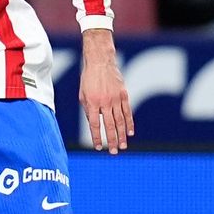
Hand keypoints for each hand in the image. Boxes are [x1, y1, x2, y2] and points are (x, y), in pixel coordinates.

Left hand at [79, 29, 132, 154]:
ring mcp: (116, 98)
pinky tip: (130, 132)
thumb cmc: (89, 79)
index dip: (97, 137)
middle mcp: (105, 102)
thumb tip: (94, 124)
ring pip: (120, 121)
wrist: (100, 62)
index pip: (95, 124)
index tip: (98, 147)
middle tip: (113, 152)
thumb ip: (88, 110)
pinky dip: (129, 123)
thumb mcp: (82, 95)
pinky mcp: (124, 94)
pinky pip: (127, 112)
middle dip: (111, 140)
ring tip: (122, 146)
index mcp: (92, 102)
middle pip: (109, 125)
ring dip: (122, 135)